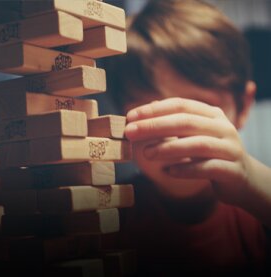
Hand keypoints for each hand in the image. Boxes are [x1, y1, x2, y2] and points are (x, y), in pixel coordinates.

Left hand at [124, 97, 251, 204]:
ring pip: (198, 144)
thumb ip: (173, 123)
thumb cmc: (209, 154)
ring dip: (168, 147)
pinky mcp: (233, 170)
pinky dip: (186, 169)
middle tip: (130, 132)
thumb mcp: (193, 134)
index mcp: (211, 114)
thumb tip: (145, 112)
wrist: (242, 178)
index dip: (153, 109)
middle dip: (154, 125)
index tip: (129, 116)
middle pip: (186, 121)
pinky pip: (207, 168)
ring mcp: (230, 148)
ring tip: (146, 153)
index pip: (180, 104)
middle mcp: (223, 127)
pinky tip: (168, 171)